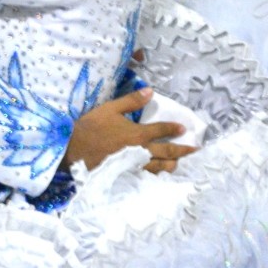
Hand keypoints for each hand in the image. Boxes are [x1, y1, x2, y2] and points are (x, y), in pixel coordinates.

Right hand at [61, 87, 196, 174]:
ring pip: (159, 167)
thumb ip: (131, 100)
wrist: (74, 150)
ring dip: (172, 164)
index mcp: (138, 134)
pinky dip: (156, 176)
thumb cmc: (91, 127)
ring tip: (178, 163)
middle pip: (167, 152)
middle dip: (182, 150)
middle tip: (194, 150)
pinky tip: (158, 176)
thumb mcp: (110, 108)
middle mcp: (140, 151)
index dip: (174, 128)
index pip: (162, 130)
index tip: (183, 128)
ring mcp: (134, 166)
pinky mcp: (126, 175)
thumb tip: (150, 91)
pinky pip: (146, 177)